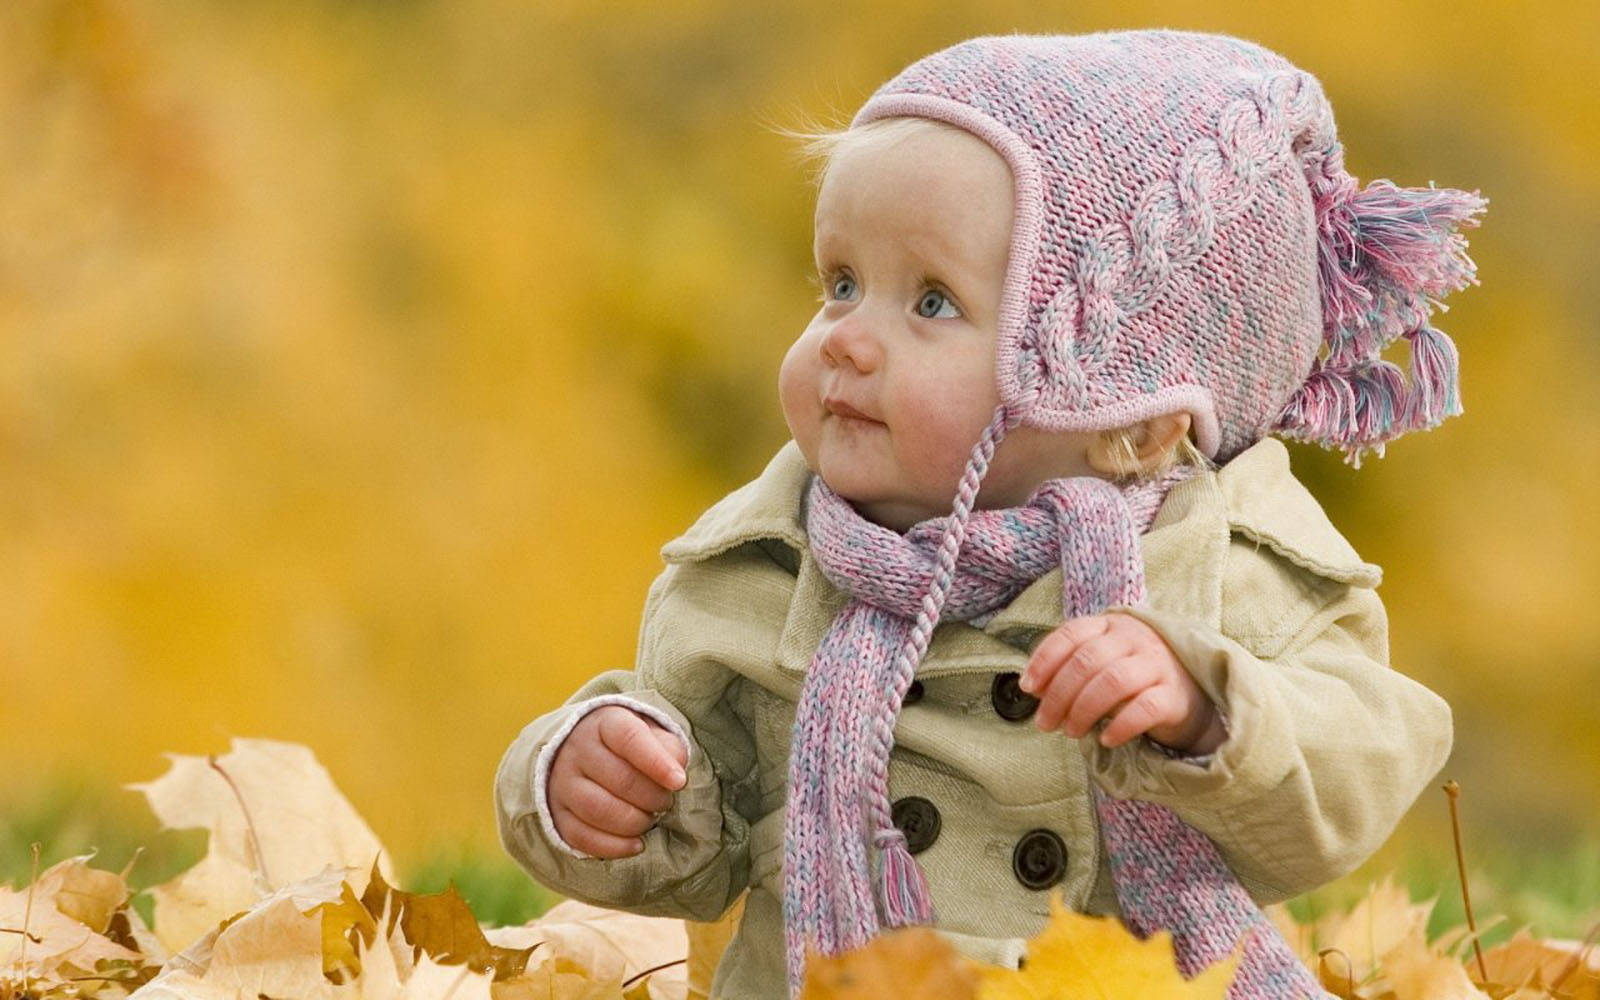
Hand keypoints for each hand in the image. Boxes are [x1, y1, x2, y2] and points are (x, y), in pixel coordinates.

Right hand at [547, 705, 688, 858]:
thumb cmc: (630, 747)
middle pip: (619, 778)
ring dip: (634, 822)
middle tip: (665, 803)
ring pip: (598, 809)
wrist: (584, 752)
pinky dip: (614, 846)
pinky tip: (636, 845)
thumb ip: (669, 749)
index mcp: (605, 723)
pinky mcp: (557, 813)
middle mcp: (578, 749)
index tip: (679, 782)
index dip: (657, 762)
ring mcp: (563, 782)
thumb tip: (676, 776)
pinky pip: (581, 837)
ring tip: (650, 821)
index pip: (630, 738)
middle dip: (652, 797)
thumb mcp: (652, 735)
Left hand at [1019, 613, 1224, 753]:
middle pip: (1087, 661)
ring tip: (1071, 732)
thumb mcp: (1099, 665)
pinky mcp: (1174, 693)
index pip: (1070, 634)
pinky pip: (1144, 708)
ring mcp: (1157, 663)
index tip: (1028, 688)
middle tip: (1045, 723)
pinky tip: (1106, 739)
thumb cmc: (1131, 679)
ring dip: (1083, 710)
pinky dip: (1120, 725)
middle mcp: (1134, 638)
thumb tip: (1034, 688)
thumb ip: (1067, 670)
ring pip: (1112, 682)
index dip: (1044, 660)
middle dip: (1058, 695)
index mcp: (1109, 625)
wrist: (1188, 693)